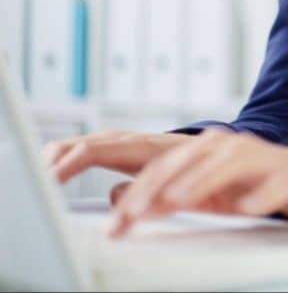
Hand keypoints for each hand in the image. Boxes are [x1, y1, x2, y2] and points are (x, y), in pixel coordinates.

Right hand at [44, 129, 191, 184]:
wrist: (202, 150)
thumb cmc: (188, 166)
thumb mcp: (170, 179)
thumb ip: (146, 188)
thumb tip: (114, 196)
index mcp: (135, 146)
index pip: (91, 151)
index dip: (67, 165)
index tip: (48, 181)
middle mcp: (120, 139)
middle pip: (75, 145)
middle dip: (51, 162)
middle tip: (37, 184)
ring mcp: (113, 140)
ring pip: (73, 144)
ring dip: (51, 160)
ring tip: (38, 180)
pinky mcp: (110, 146)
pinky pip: (77, 148)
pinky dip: (60, 159)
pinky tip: (51, 174)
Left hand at [108, 127, 287, 237]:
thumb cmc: (256, 184)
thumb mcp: (207, 193)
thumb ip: (166, 194)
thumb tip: (117, 198)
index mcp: (208, 149)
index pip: (165, 167)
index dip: (138, 192)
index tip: (119, 220)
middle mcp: (232, 147)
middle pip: (189, 164)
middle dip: (158, 189)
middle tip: (133, 214)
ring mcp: (262, 159)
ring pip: (227, 168)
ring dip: (200, 185)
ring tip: (177, 202)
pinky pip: (273, 185)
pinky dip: (258, 196)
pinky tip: (246, 208)